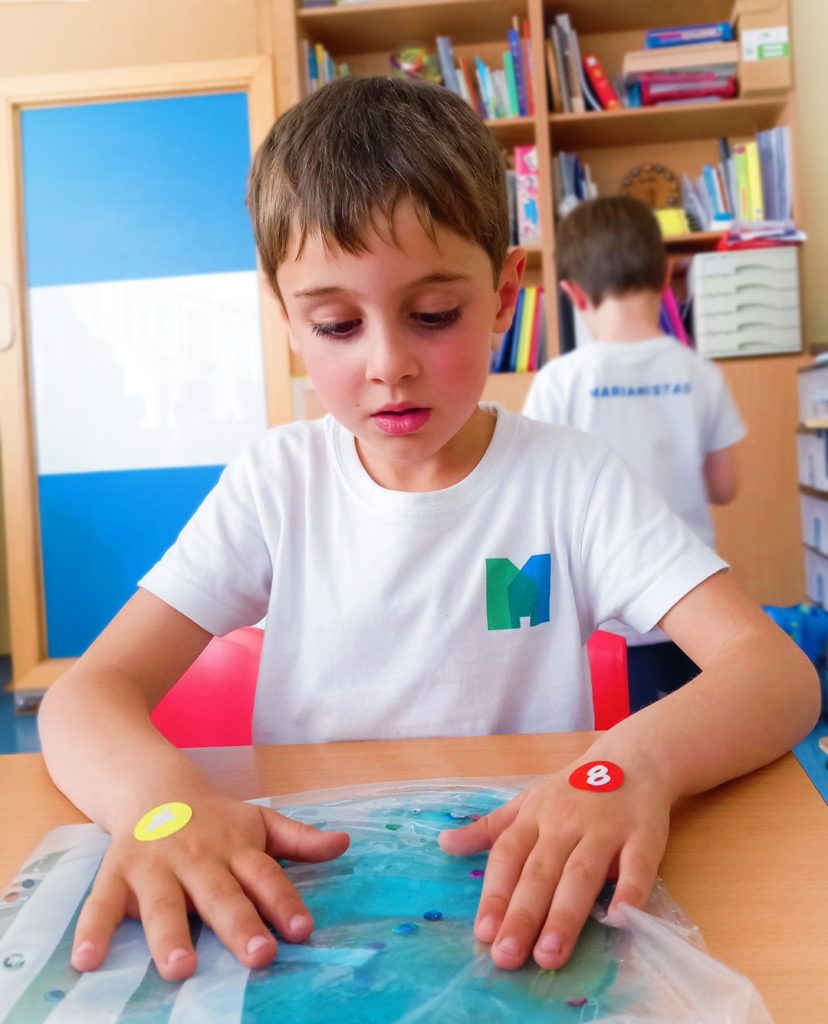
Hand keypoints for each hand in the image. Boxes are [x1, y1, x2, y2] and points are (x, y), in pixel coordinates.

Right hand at [71, 793, 349, 980]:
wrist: (154, 786)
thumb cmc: (216, 819)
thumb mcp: (260, 822)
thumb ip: (299, 839)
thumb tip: (344, 844)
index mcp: (236, 847)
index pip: (266, 876)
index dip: (285, 903)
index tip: (302, 931)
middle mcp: (198, 857)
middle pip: (221, 895)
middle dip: (239, 925)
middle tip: (258, 956)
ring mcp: (156, 866)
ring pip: (164, 903)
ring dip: (171, 936)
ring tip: (181, 968)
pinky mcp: (117, 872)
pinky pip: (102, 903)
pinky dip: (93, 930)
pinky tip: (87, 960)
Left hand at [438, 760, 670, 970]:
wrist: (633, 758)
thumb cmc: (573, 790)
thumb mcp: (527, 803)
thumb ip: (489, 829)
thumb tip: (443, 844)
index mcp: (534, 816)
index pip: (508, 856)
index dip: (494, 893)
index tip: (483, 932)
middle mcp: (565, 822)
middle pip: (541, 871)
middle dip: (523, 915)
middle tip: (507, 956)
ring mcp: (605, 829)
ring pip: (581, 874)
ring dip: (565, 915)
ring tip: (549, 955)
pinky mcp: (643, 837)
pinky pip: (636, 867)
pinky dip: (629, 892)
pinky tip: (619, 921)